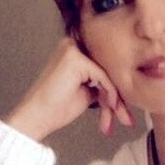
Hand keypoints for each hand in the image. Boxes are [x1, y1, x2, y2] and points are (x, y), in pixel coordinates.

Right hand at [5, 37, 133, 141]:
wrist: (37, 117)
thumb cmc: (56, 108)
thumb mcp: (86, 93)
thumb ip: (100, 84)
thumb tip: (120, 85)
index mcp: (72, 50)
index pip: (102, 67)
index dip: (114, 90)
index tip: (122, 111)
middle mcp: (72, 45)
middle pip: (106, 70)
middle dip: (118, 97)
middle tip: (127, 119)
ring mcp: (73, 50)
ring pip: (107, 74)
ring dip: (115, 100)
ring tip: (121, 119)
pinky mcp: (75, 60)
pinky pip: (103, 77)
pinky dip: (110, 94)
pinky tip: (110, 108)